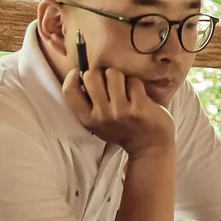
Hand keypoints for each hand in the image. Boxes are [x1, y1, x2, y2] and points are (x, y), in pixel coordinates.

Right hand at [61, 53, 175, 155]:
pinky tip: (140, 95)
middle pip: (92, 76)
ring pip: (113, 74)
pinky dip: (137, 84)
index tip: (80, 73)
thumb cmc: (124, 130)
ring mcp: (120, 111)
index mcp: (89, 119)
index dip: (72, 77)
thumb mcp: (99, 124)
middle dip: (101, 74)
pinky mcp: (139, 106)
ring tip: (126, 88)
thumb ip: (88, 105)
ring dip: (121, 77)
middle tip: (110, 82)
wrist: (150, 147)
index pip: (69, 91)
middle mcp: (102, 115)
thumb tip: (80, 76)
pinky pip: (133, 80)